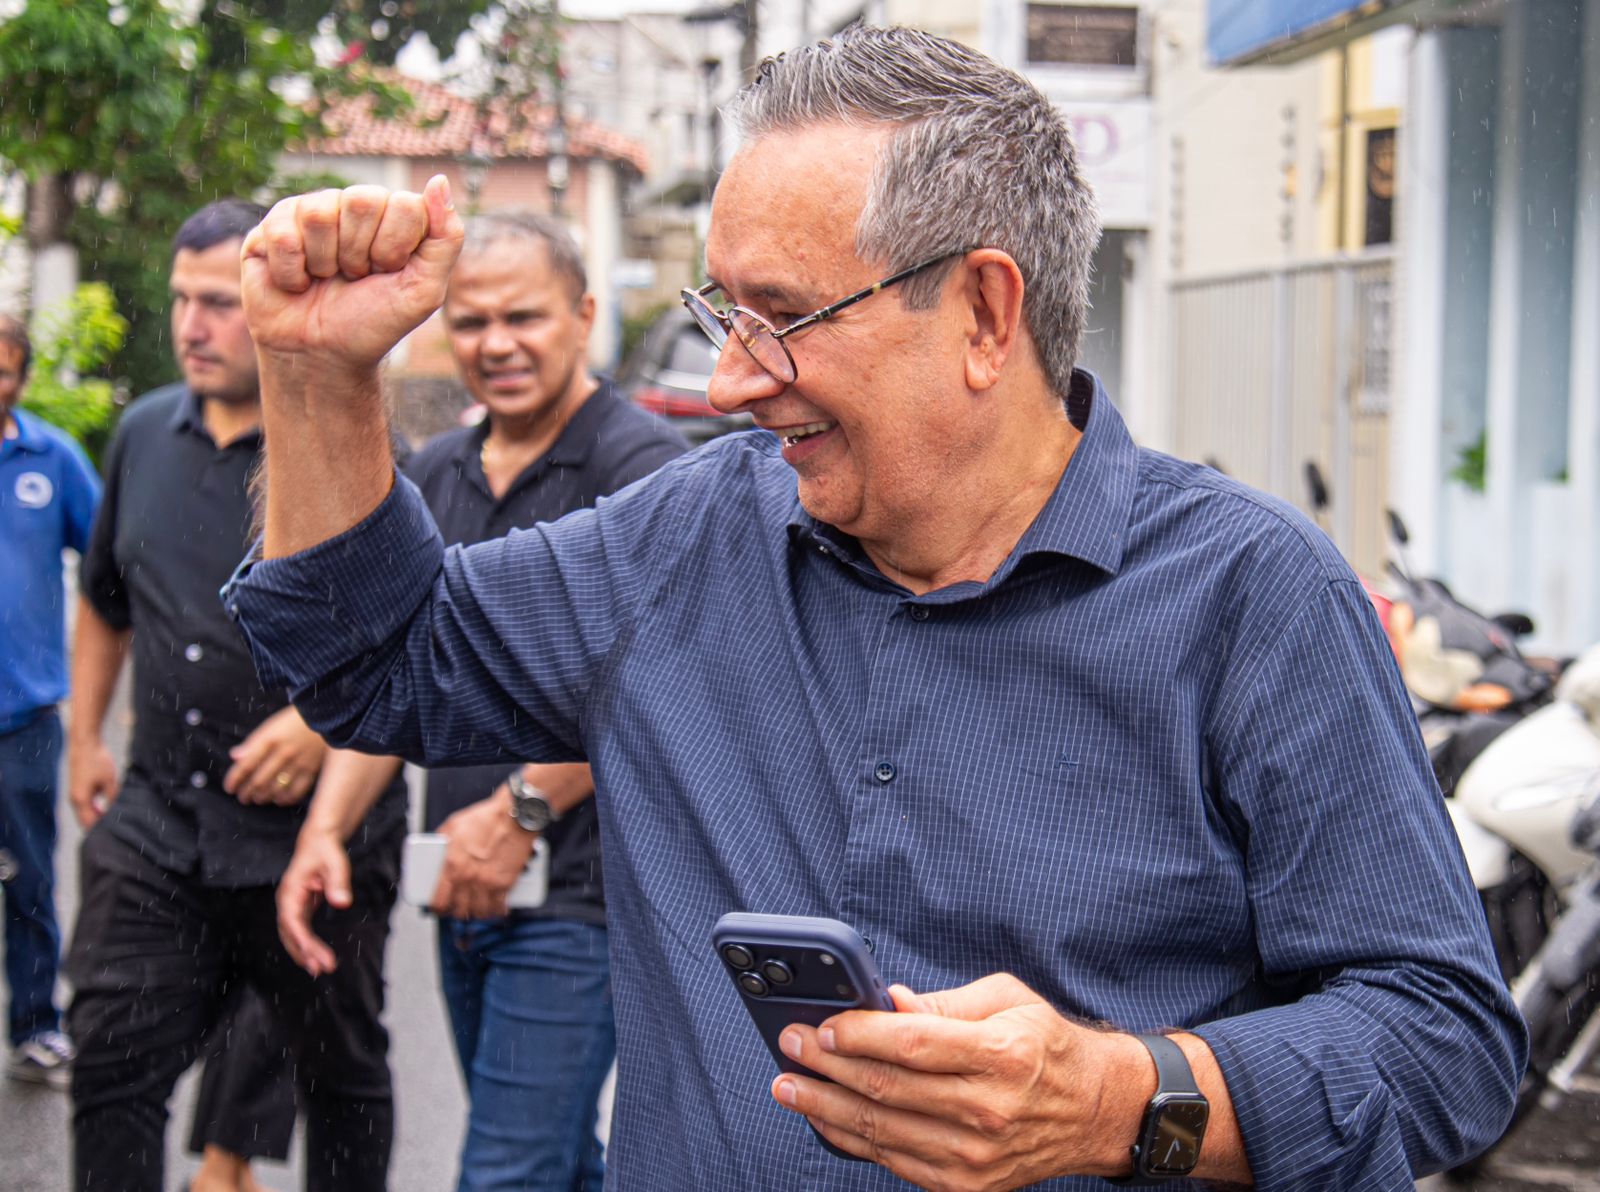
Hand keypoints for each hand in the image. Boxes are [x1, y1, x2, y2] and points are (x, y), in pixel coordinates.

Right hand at [67, 735, 119, 828]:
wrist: (84, 743)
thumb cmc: (97, 761)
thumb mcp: (110, 781)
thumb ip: (113, 798)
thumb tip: (118, 811)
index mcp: (81, 800)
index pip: (89, 823)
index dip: (101, 831)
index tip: (114, 836)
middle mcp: (75, 799)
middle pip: (86, 820)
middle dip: (99, 826)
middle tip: (116, 832)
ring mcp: (74, 794)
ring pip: (86, 812)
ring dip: (97, 817)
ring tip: (113, 822)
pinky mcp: (78, 788)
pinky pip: (86, 805)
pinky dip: (95, 809)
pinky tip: (107, 810)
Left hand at [225, 706, 326, 804]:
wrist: (327, 716)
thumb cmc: (295, 721)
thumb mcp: (271, 726)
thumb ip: (253, 743)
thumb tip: (235, 756)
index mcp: (270, 740)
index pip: (246, 764)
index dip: (235, 779)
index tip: (230, 788)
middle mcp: (283, 752)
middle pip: (259, 780)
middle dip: (247, 793)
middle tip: (242, 797)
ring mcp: (299, 762)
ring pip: (276, 788)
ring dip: (263, 797)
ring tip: (258, 799)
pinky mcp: (312, 769)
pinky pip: (297, 791)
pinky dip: (285, 799)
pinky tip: (279, 799)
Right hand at [241, 178, 463, 371]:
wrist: (321, 355)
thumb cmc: (373, 322)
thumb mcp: (423, 291)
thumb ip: (445, 239)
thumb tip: (439, 181)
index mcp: (392, 216)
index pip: (404, 205)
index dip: (394, 249)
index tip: (387, 274)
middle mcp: (351, 206)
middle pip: (361, 202)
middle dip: (359, 255)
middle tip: (353, 278)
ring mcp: (309, 212)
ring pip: (319, 215)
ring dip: (324, 264)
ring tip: (324, 279)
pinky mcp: (271, 228)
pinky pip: (282, 234)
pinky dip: (292, 273)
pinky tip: (296, 283)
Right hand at [276, 826, 351, 976]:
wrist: (319, 841)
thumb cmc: (325, 850)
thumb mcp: (336, 862)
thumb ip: (338, 882)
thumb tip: (343, 903)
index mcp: (290, 890)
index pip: (292, 919)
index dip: (301, 938)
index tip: (312, 953)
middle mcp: (287, 900)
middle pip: (290, 932)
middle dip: (303, 951)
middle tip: (320, 968)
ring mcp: (291, 905)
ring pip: (293, 935)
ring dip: (303, 953)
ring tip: (320, 969)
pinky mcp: (300, 909)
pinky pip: (301, 931)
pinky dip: (307, 945)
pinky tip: (316, 957)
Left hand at [431, 785, 537, 920]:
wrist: (514, 816)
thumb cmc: (486, 818)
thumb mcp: (454, 825)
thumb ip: (442, 840)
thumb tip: (436, 847)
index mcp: (452, 865)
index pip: (439, 901)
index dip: (437, 909)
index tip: (438, 908)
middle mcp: (468, 878)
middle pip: (459, 911)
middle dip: (457, 912)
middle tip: (458, 907)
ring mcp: (488, 883)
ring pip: (479, 913)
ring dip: (477, 913)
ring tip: (476, 908)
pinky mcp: (506, 883)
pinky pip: (499, 907)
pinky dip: (497, 911)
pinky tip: (495, 907)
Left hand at [768, 974, 1152, 1190]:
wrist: (1095, 1112)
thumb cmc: (1045, 1046)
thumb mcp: (1008, 1000)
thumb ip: (944, 1003)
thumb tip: (886, 1002)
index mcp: (1002, 1055)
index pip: (915, 1044)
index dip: (861, 1034)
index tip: (825, 1023)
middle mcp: (989, 1111)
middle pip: (888, 1088)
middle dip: (827, 1065)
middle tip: (790, 1044)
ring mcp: (975, 1157)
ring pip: (881, 1131)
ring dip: (825, 1106)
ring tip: (788, 1085)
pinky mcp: (965, 1184)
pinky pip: (893, 1160)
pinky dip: (851, 1139)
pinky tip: (824, 1116)